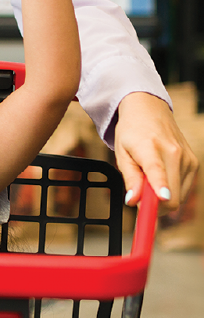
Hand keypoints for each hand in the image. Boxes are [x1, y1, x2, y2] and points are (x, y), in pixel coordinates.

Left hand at [114, 92, 198, 211]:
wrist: (149, 110)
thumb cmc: (132, 132)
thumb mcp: (122, 154)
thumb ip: (130, 179)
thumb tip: (133, 201)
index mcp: (150, 148)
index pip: (158, 171)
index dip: (160, 189)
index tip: (162, 200)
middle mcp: (174, 153)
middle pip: (172, 196)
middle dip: (155, 206)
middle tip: (140, 198)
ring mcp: (188, 159)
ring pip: (178, 197)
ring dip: (162, 197)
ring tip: (148, 179)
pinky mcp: (194, 163)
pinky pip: (183, 189)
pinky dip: (171, 190)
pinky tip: (160, 176)